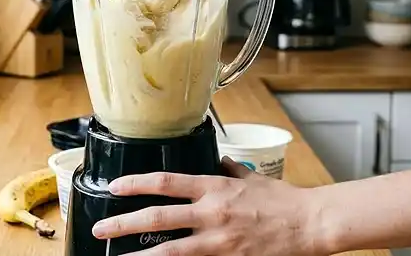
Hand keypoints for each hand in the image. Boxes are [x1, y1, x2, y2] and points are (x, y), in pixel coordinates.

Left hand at [91, 158, 325, 255]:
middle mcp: (210, 213)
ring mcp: (218, 240)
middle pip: (158, 219)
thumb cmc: (282, 200)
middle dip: (124, 224)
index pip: (165, 182)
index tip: (114, 187)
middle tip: (101, 230)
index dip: (136, 184)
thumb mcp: (250, 178)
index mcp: (213, 188)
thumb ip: (228, 171)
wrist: (310, 224)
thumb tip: (218, 162)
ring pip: (170, 251)